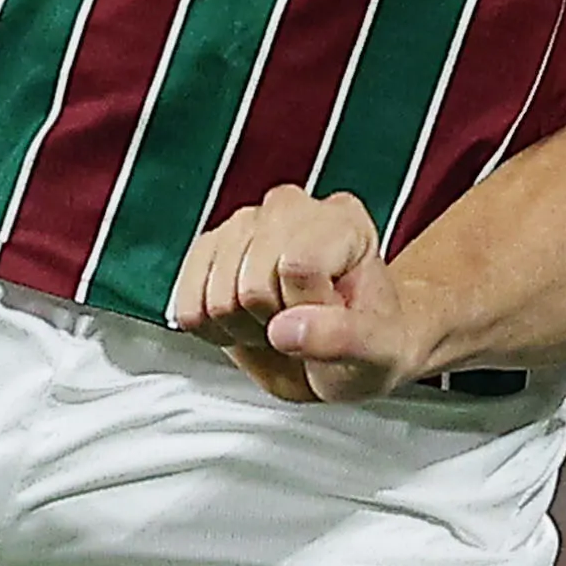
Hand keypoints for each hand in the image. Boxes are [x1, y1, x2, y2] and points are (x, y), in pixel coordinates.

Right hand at [173, 184, 425, 402]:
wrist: (348, 354)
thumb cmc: (370, 344)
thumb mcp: (379, 352)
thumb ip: (342, 338)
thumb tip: (285, 330)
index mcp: (343, 222)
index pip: (299, 264)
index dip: (307, 307)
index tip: (329, 317)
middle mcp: (291, 211)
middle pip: (251, 284)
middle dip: (274, 321)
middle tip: (304, 326)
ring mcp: (245, 226)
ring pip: (216, 295)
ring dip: (244, 327)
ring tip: (279, 323)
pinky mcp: (209, 250)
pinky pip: (187, 302)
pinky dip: (212, 328)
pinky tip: (247, 322)